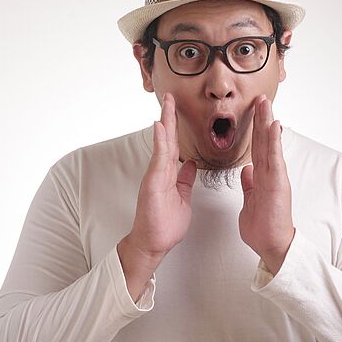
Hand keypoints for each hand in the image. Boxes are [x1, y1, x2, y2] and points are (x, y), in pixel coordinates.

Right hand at [119, 93, 196, 295]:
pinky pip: (158, 159)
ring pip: (162, 145)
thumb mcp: (182, 198)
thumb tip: (189, 165)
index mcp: (168, 175)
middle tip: (170, 96)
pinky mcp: (152, 184)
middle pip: (166, 140)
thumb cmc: (164, 226)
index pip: (173, 146)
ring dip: (164, 123)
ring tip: (166, 104)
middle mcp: (160, 172)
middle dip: (169, 117)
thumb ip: (184, 180)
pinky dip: (160, 142)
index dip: (176, 128)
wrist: (152, 244)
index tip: (177, 109)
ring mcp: (155, 177)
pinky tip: (161, 127)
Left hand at [239, 95, 294, 274]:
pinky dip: (274, 142)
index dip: (255, 130)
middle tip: (260, 98)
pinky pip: (275, 159)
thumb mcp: (250, 202)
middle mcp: (271, 174)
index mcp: (263, 177)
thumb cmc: (263, 228)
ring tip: (266, 103)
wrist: (272, 245)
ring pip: (270, 145)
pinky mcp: (278, 184)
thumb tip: (247, 171)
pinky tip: (273, 126)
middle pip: (264, 141)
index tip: (254, 112)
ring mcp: (276, 178)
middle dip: (262, 119)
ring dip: (267, 123)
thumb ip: (250, 185)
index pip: (257, 148)